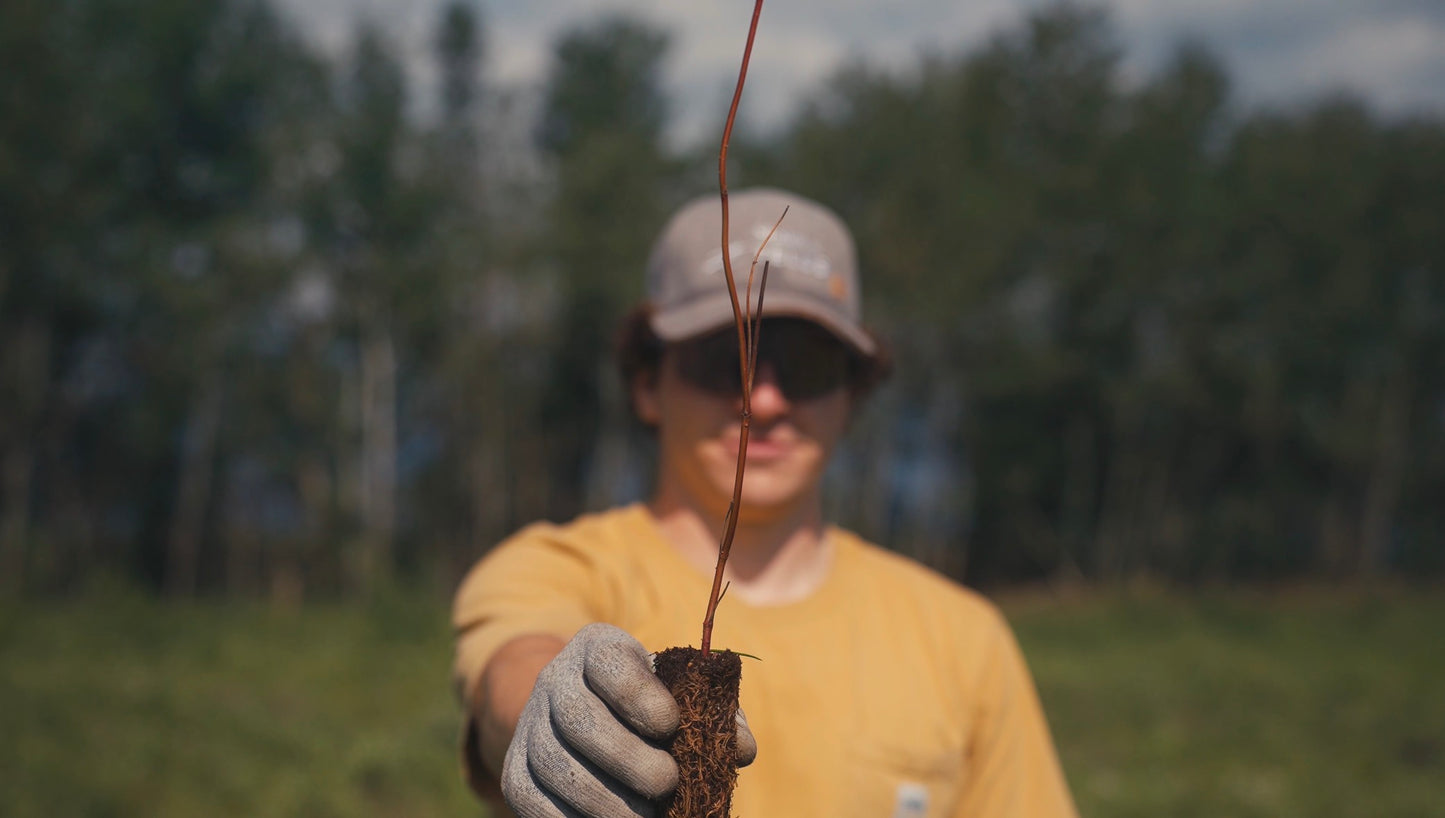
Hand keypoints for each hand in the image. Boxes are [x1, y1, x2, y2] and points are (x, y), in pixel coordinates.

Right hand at [501, 623, 756, 817]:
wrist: (579, 711)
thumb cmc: (647, 702)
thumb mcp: (677, 691)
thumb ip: (712, 712)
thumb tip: (741, 749)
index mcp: (597, 648)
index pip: (609, 664)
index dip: (640, 696)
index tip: (673, 725)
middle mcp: (555, 680)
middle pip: (579, 720)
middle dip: (627, 758)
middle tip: (669, 783)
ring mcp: (529, 726)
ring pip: (555, 765)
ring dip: (605, 801)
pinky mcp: (515, 770)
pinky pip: (532, 802)